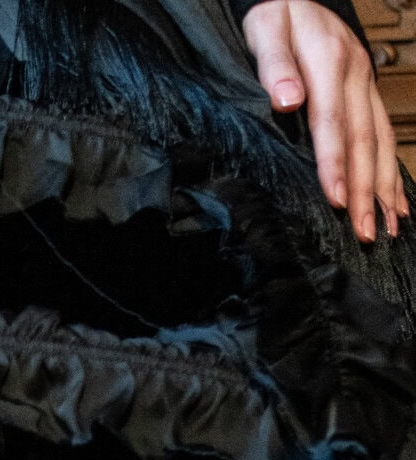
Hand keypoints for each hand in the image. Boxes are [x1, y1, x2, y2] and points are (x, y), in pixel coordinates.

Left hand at [242, 0, 404, 241]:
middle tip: (365, 232)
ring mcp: (366, 84)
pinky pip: (385, 135)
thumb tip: (287, 101)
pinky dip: (391, 170)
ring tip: (389, 227)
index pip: (332, 122)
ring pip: (381, 140)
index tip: (337, 201)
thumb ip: (275, 65)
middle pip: (363, 140)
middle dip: (366, 190)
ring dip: (386, 187)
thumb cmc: (276, 14)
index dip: (336, 164)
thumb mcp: (267, 28)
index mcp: (330, 61)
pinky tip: (397, 201)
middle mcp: (355, 74)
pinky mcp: (367, 92)